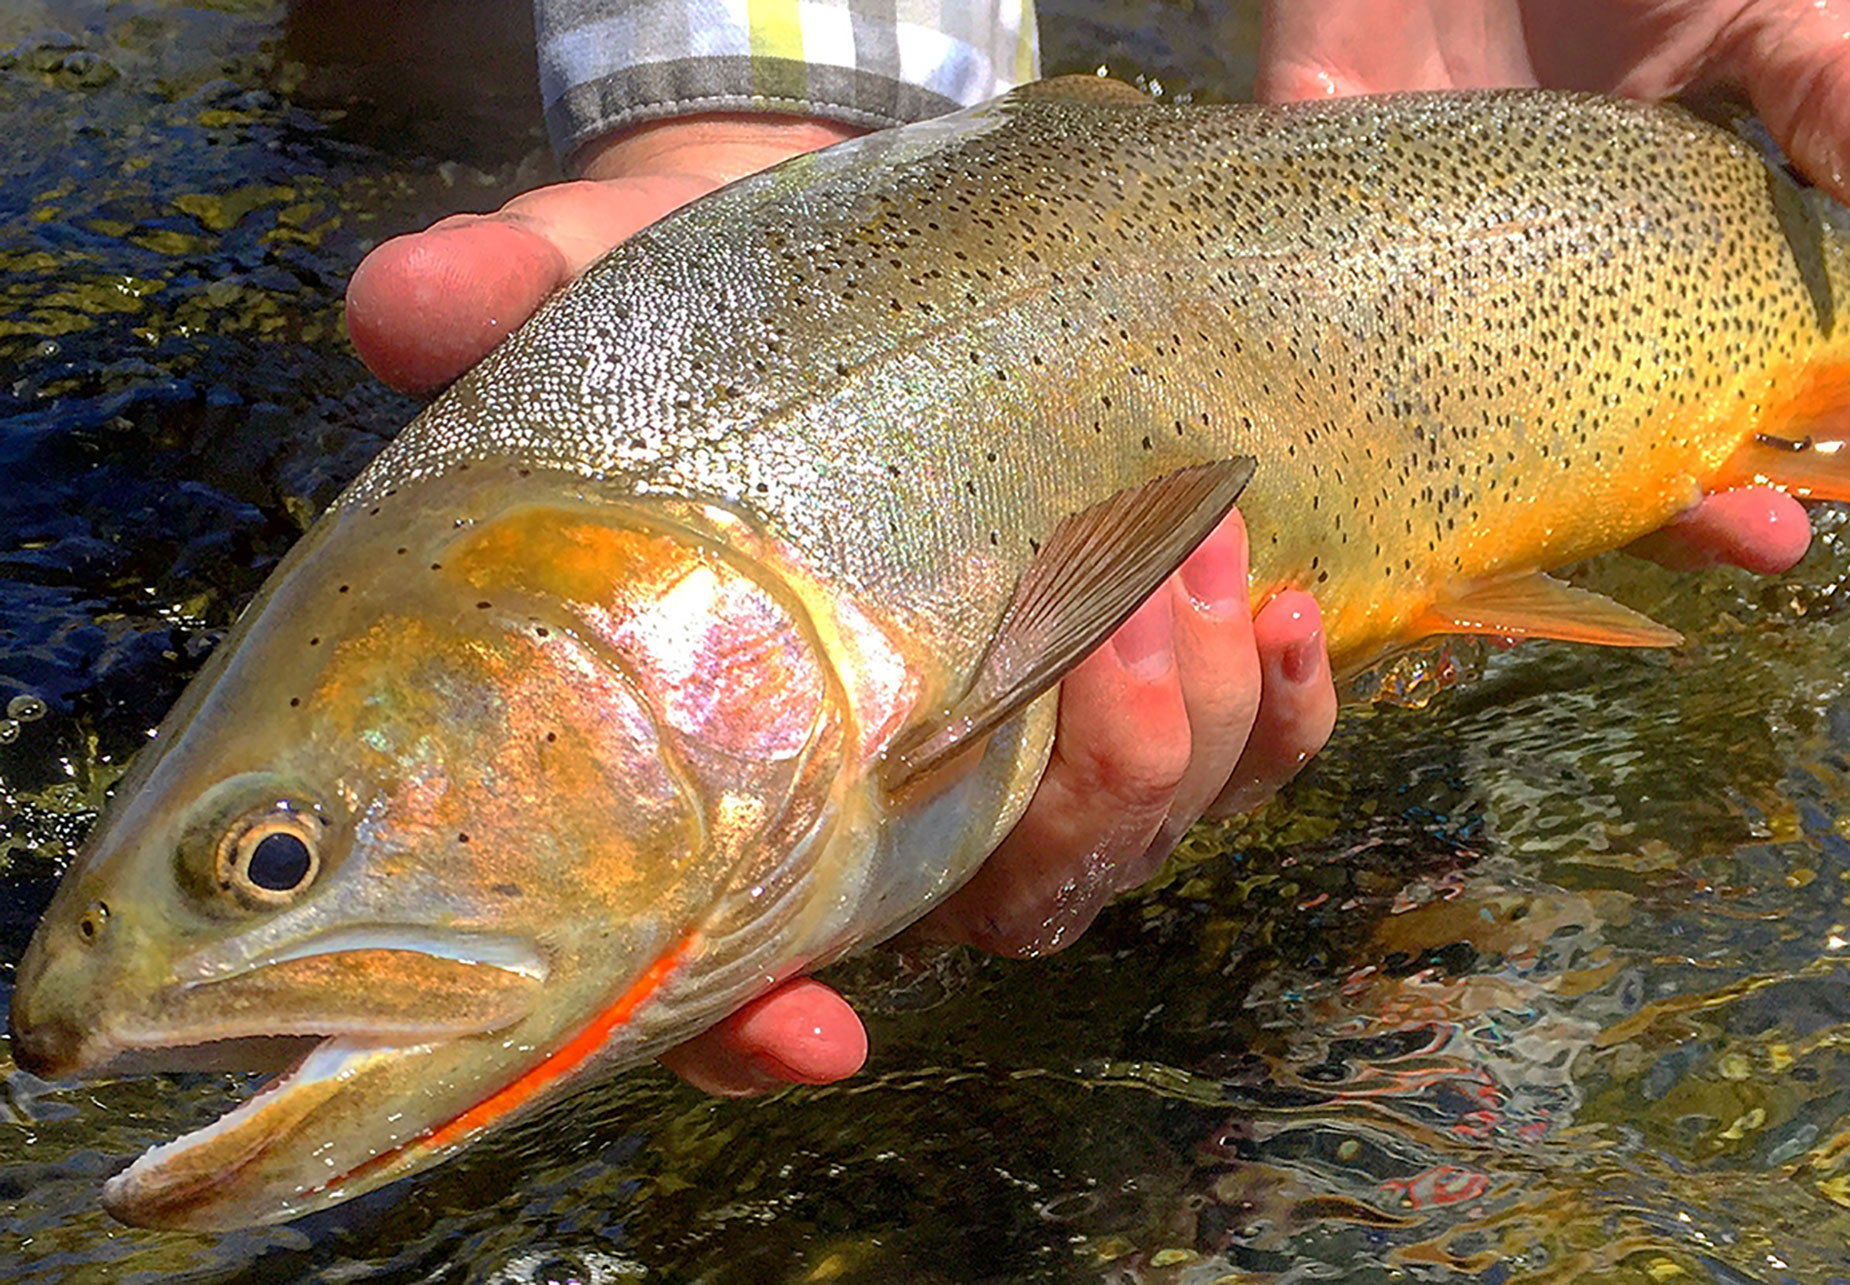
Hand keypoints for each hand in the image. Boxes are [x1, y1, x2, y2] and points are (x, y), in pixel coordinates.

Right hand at [346, 115, 1339, 1094]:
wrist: (894, 260)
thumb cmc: (742, 309)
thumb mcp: (623, 278)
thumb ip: (519, 298)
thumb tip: (403, 306)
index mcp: (751, 754)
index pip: (724, 957)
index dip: (751, 1029)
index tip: (816, 1035)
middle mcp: (904, 789)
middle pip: (1005, 904)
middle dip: (1082, 797)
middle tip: (1103, 628)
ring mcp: (1044, 747)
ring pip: (1132, 839)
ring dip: (1192, 731)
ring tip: (1193, 553)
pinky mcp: (1158, 679)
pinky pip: (1251, 759)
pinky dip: (1285, 709)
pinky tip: (1284, 604)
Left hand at [1257, 0, 1849, 572]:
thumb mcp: (1743, 8)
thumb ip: (1817, 91)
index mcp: (1627, 250)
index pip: (1684, 385)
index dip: (1734, 459)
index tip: (1783, 523)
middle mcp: (1515, 279)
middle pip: (1570, 428)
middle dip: (1641, 504)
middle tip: (1724, 549)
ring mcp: (1404, 257)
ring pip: (1435, 406)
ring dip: (1488, 484)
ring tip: (1556, 541)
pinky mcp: (1293, 203)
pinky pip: (1285, 317)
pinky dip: (1297, 390)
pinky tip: (1349, 461)